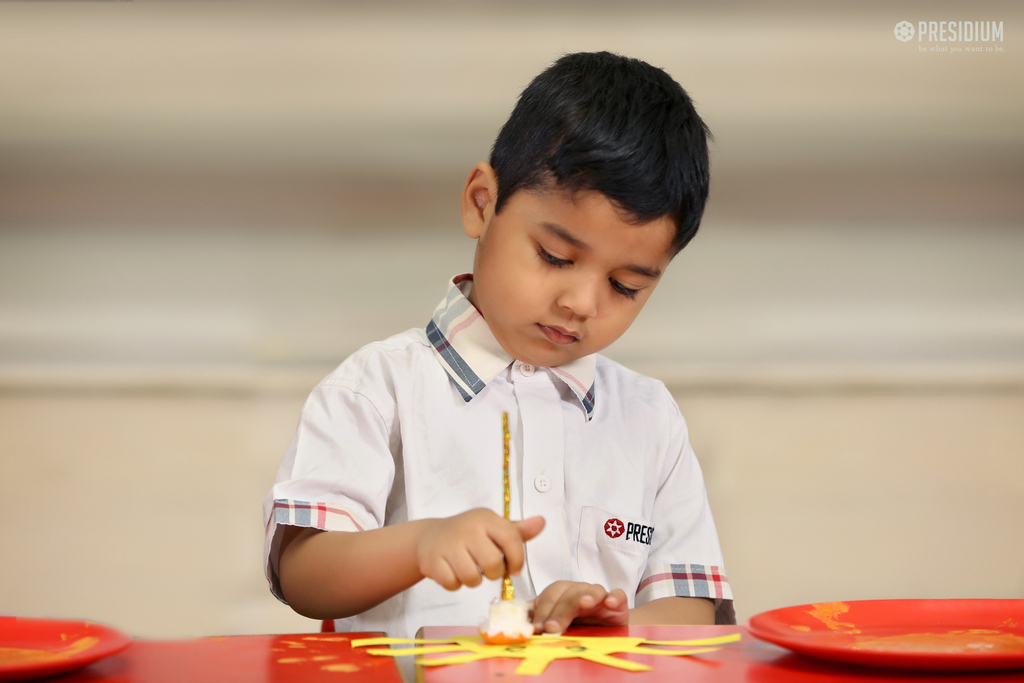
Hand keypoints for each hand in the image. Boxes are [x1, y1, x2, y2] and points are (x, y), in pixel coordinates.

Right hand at [416, 509, 544, 590]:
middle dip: (494, 573)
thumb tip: (542, 522)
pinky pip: (453, 584)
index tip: (514, 568)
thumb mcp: (493, 528)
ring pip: (472, 578)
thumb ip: (518, 531)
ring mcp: (448, 544)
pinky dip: (455, 584)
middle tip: (487, 568)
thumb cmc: (468, 534)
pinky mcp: (432, 560)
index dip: (517, 559)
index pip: (511, 539)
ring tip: (469, 568)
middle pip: (492, 564)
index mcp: (485, 518)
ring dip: (473, 580)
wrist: (429, 536)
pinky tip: (452, 571)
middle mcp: (467, 528)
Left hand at [531, 581, 628, 633]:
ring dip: (587, 596)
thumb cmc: (576, 625)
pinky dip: (614, 597)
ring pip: (592, 590)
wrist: (605, 628)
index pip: (548, 597)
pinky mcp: (617, 603)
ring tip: (583, 605)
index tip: (535, 628)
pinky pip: (617, 595)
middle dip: (559, 611)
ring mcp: (598, 596)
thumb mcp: (555, 623)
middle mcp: (578, 591)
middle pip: (567, 595)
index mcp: (560, 594)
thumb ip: (537, 620)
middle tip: (551, 628)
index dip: (541, 611)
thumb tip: (517, 626)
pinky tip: (610, 603)